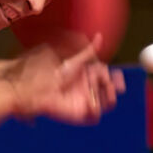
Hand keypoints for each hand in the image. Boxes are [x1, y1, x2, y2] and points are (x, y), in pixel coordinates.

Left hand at [6, 35, 125, 124]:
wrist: (35, 87)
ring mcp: (83, 101)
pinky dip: (97, 110)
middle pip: (107, 90)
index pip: (104, 76)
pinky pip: (94, 115)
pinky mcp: (79, 113)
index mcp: (85, 75)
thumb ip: (88, 52)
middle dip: (114, 87)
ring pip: (104, 103)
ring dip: (109, 98)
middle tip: (117, 84)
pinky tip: (95, 103)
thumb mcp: (73, 60)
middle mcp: (85, 88)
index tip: (117, 74)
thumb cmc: (51, 72)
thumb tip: (100, 37)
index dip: (112, 76)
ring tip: (108, 92)